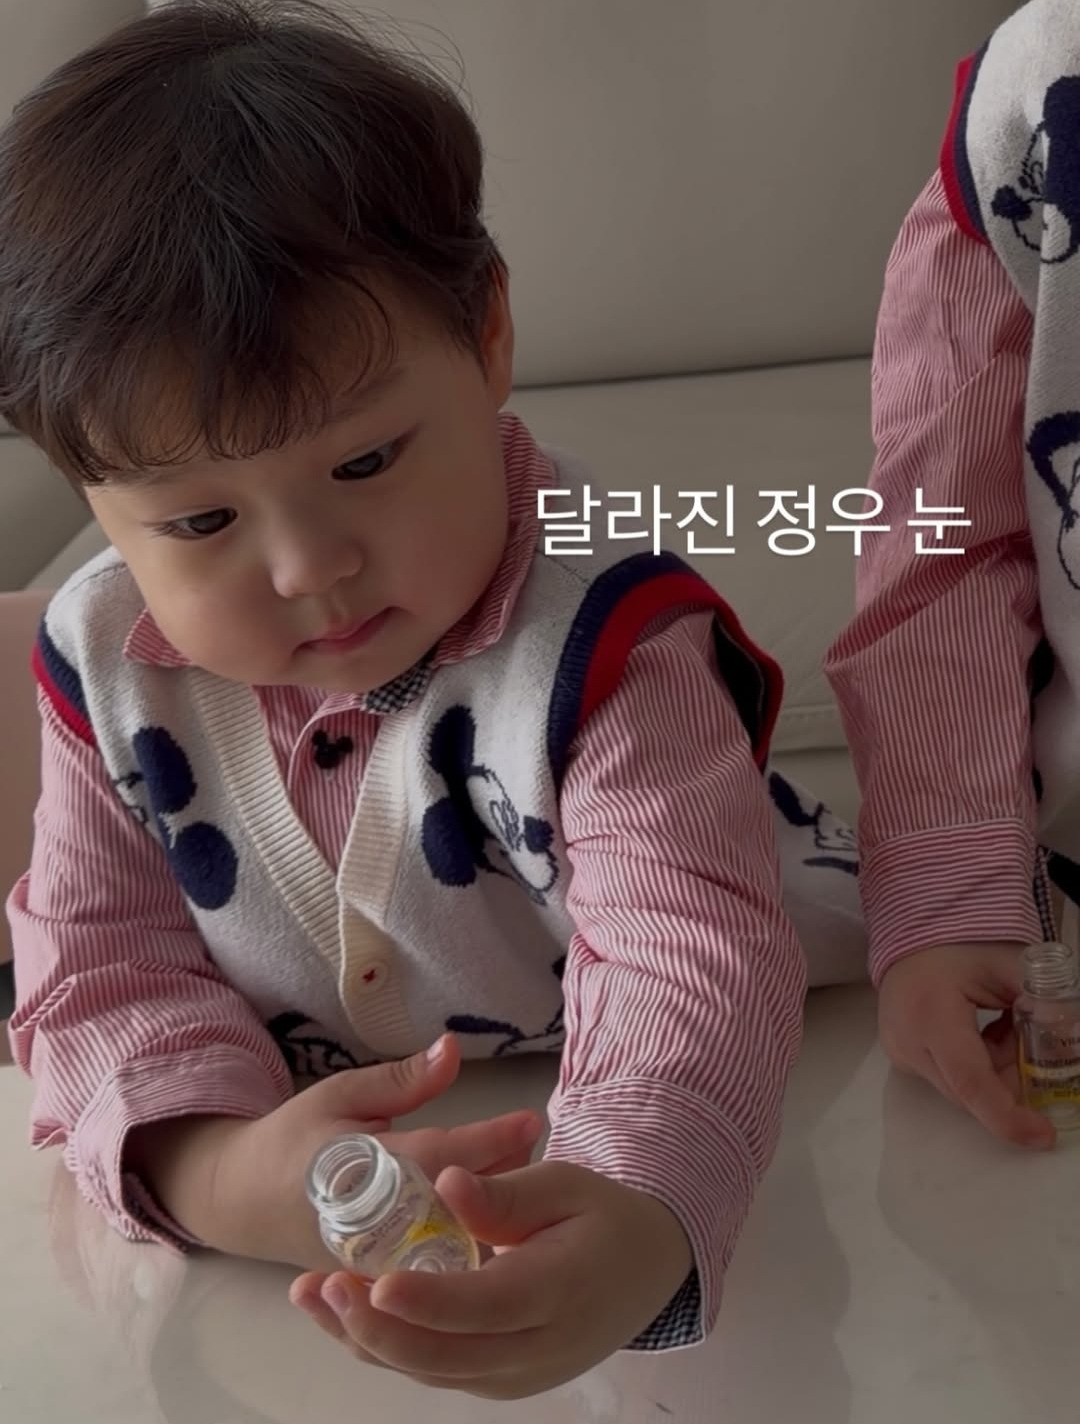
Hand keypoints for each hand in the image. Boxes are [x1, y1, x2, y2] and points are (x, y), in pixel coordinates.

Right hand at [136, 1034, 541, 1268]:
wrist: (245, 1205)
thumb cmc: (297, 1139)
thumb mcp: (340, 1094)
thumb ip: (401, 1080)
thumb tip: (453, 1048)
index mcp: (361, 1168)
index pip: (437, 1155)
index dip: (487, 1141)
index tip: (531, 1120)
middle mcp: (374, 1223)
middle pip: (454, 1207)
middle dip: (502, 1178)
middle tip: (539, 1147)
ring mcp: (377, 1263)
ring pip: (451, 1245)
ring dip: (492, 1214)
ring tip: (528, 1179)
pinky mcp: (380, 1286)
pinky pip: (435, 1272)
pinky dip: (470, 1246)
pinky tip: (503, 1226)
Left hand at [290, 1160, 693, 1398]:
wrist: (647, 1270)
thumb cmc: (604, 1217)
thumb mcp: (567, 1185)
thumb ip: (507, 1191)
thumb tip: (448, 1183)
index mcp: (558, 1291)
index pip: (484, 1305)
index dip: (427, 1301)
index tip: (375, 1281)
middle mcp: (535, 1348)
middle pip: (445, 1356)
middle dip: (375, 1328)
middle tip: (322, 1286)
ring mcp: (515, 1374)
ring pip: (430, 1371)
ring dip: (366, 1340)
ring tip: (310, 1296)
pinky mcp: (499, 1380)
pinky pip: (435, 1370)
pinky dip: (386, 1346)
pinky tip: (344, 1313)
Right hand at [878, 942, 1054, 1148]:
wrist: (913, 937)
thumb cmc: (960, 945)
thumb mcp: (1008, 964)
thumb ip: (1042, 999)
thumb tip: (1072, 1035)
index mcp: (930, 1013)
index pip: (969, 1080)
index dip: (1007, 1115)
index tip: (1042, 1134)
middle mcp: (907, 1041)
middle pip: (970, 1091)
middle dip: (1010, 1082)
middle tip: (1029, 1045)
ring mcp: (900, 1052)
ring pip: (961, 1090)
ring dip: (995, 1072)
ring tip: (1002, 1030)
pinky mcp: (901, 1057)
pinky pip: (949, 1079)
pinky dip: (978, 1066)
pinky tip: (984, 1034)